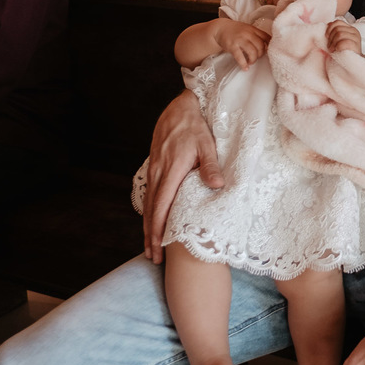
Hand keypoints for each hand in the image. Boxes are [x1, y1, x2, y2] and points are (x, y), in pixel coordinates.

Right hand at [143, 91, 222, 262]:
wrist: (180, 108)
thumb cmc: (196, 125)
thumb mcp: (207, 143)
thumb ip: (210, 165)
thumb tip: (217, 186)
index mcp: (171, 170)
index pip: (162, 206)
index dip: (159, 228)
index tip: (159, 247)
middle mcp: (158, 173)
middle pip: (151, 211)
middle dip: (150, 235)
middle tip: (153, 257)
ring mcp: (154, 170)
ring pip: (148, 204)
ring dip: (148, 226)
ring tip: (150, 246)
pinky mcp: (154, 167)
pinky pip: (149, 194)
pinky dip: (148, 212)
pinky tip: (151, 222)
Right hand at [213, 19, 269, 69]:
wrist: (220, 29)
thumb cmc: (236, 31)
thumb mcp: (248, 29)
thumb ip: (257, 35)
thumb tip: (268, 47)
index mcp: (253, 29)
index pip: (266, 37)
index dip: (270, 45)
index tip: (268, 51)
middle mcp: (247, 33)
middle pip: (261, 46)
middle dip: (261, 54)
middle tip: (257, 57)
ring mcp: (240, 39)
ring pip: (253, 52)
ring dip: (253, 60)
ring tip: (251, 62)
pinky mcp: (232, 46)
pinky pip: (240, 57)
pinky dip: (244, 64)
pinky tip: (245, 68)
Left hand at [326, 20, 362, 53]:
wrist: (352, 63)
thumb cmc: (343, 51)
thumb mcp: (338, 39)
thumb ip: (335, 31)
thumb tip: (328, 24)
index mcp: (350, 28)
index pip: (337, 22)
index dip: (330, 29)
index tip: (327, 37)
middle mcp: (354, 31)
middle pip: (337, 29)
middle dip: (330, 38)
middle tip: (330, 46)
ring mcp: (356, 38)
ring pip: (339, 34)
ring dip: (333, 43)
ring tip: (332, 50)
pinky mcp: (356, 46)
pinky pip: (344, 42)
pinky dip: (338, 47)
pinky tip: (338, 51)